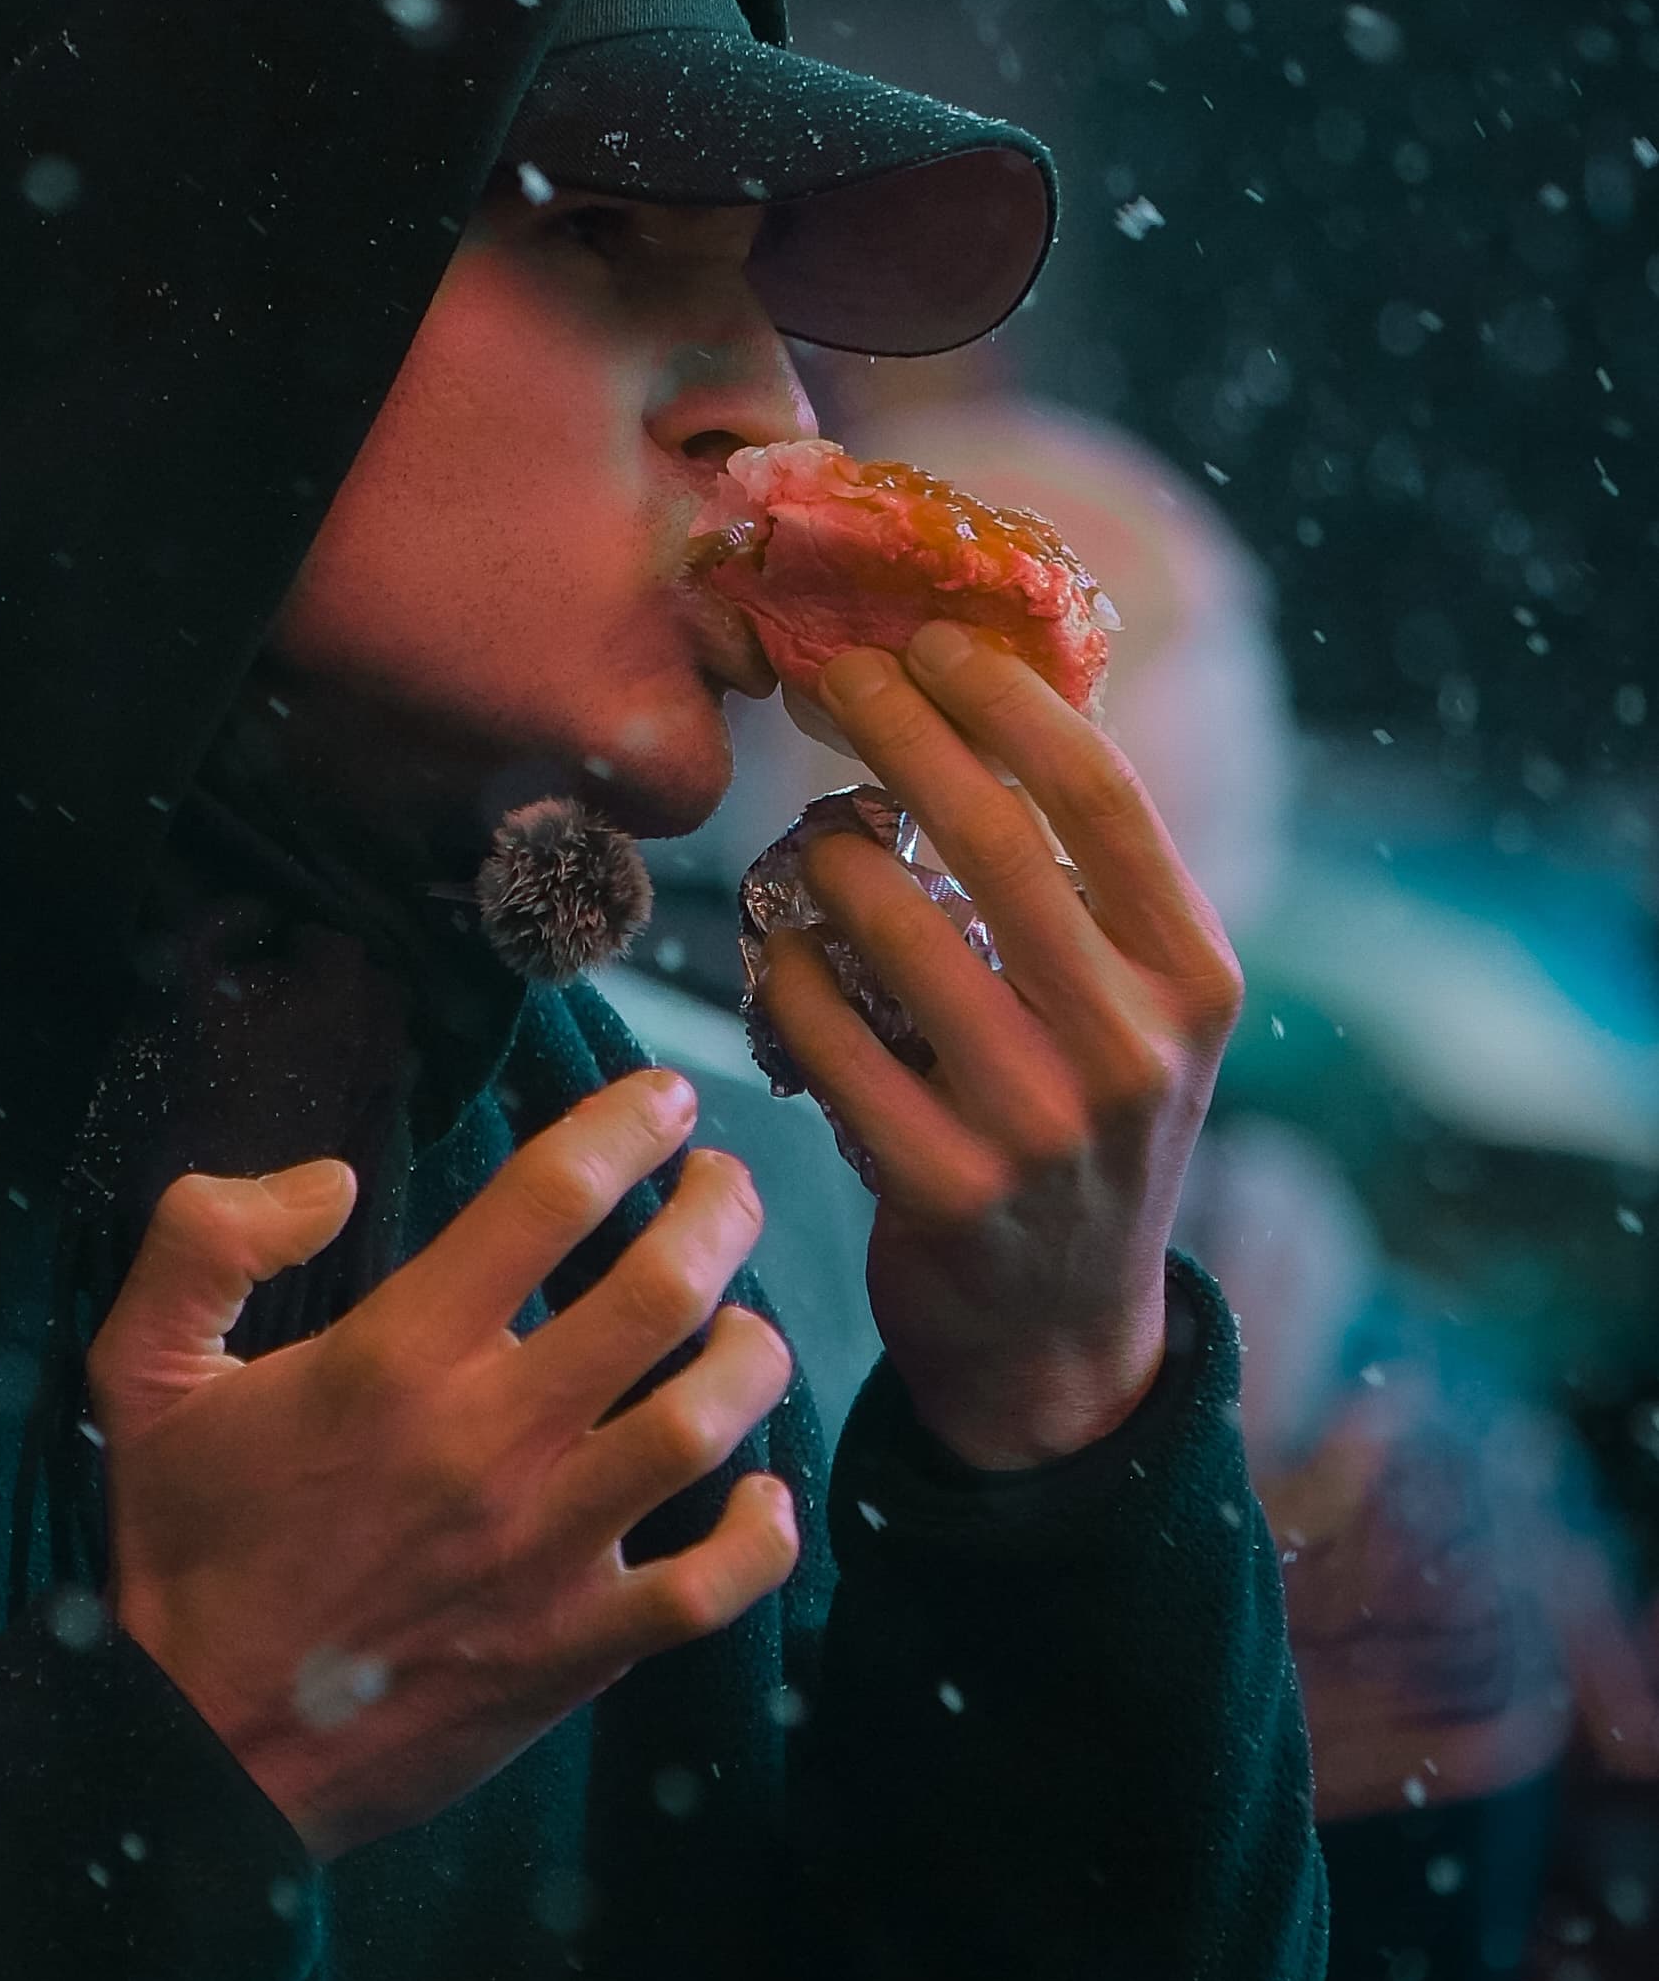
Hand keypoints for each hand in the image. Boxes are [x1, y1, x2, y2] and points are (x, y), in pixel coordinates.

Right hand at [88, 1071, 798, 1860]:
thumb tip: (330, 1182)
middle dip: (717, 1213)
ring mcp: (546, 1549)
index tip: (663, 1102)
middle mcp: (491, 1442)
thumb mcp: (143, 1369)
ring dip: (749, 1350)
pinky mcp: (576, 1647)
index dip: (624, 1128)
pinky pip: (713, 1586)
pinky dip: (760, 1534)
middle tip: (726, 1185)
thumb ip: (204, 1240)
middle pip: (659, 1292)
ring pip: (705, 1421)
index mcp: (395, 1358)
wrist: (200, 1745)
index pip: (547, 1202)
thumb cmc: (183, 1545)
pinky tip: (762, 1492)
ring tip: (745, 1319)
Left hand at [749, 621, 1242, 1472]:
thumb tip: (1001, 689)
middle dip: (899, 732)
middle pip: (995, 836)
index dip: (1007, 699)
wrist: (1060, 1339)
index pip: (1102, 796)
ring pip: (893, 927)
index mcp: (1195, 981)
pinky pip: (825, 1032)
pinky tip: (785, 952)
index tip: (933, 641)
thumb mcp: (1136, 1009)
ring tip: (814, 842)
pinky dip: (787, 971)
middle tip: (836, 678)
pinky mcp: (941, 1191)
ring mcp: (1038, 1128)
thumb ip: (1093, 881)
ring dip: (829, 856)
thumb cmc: (1082, 1124)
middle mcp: (1133, 1050)